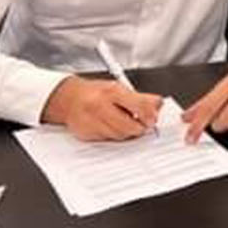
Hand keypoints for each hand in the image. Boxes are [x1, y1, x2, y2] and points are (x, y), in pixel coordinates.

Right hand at [41, 76, 162, 141]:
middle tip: (143, 125)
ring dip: (127, 132)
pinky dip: (114, 135)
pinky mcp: (86, 134)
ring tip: (126, 123)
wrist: (68, 98)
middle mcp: (100, 107)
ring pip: (120, 135)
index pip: (139, 106)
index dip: (150, 115)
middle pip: (130, 126)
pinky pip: (108, 139)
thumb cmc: (96, 92)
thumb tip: (158, 104)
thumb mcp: (119, 87)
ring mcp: (92, 122)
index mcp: (112, 92)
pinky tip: (111, 126)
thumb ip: (141, 97)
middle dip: (140, 127)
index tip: (153, 119)